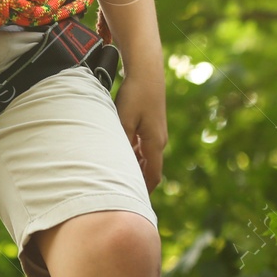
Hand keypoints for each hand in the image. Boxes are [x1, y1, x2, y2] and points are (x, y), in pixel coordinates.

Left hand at [114, 70, 166, 191]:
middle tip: (123, 195)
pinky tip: (121, 152)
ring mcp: (157, 132)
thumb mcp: (124, 120)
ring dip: (135, 167)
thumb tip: (119, 165)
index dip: (144, 192)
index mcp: (155, 143)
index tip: (134, 204)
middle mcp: (159, 141)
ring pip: (147, 157)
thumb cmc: (135, 95)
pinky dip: (135, 154)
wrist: (146, 72)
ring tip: (118, 177)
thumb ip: (122, 142)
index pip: (152, 176)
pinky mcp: (152, 124)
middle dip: (138, 182)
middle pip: (150, 169)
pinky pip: (145, 146)